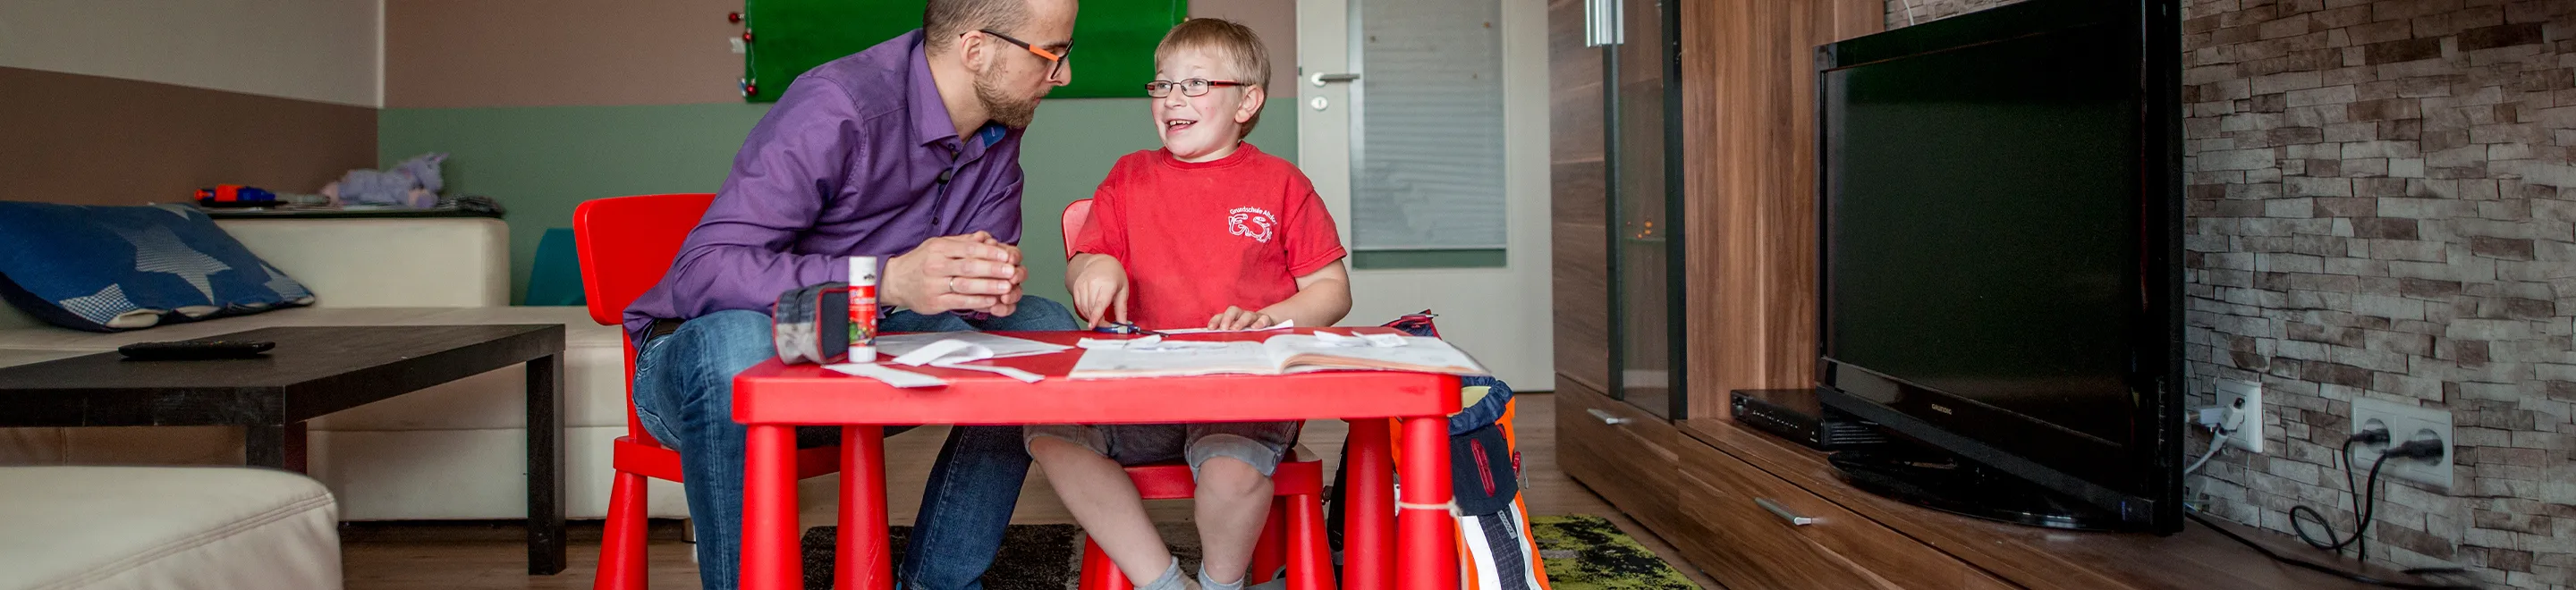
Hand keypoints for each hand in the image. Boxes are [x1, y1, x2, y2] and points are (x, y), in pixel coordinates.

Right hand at [883, 231, 1023, 313]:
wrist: (894, 281)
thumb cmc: (920, 262)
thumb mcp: (937, 245)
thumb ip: (962, 242)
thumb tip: (986, 237)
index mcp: (939, 248)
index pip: (969, 249)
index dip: (990, 253)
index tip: (1007, 255)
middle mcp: (936, 265)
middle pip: (970, 267)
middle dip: (994, 269)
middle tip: (1012, 271)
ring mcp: (935, 285)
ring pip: (966, 285)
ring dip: (989, 286)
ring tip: (1007, 287)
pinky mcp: (934, 302)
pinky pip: (959, 301)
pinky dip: (977, 301)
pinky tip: (991, 300)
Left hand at [967, 233, 1026, 316]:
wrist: (948, 280)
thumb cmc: (960, 261)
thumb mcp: (962, 250)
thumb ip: (974, 245)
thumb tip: (981, 238)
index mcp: (1001, 256)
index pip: (1014, 254)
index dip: (1013, 256)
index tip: (1009, 259)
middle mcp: (1007, 272)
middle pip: (1020, 273)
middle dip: (1017, 276)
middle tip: (1011, 280)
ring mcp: (1005, 288)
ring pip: (1016, 292)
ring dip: (1012, 295)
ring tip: (1004, 298)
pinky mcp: (1000, 304)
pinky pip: (1008, 308)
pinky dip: (1003, 310)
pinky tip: (995, 309)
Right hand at [1069, 256, 1129, 327]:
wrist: (1100, 262)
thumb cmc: (1114, 275)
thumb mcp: (1123, 290)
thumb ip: (1122, 308)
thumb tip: (1122, 324)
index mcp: (1107, 284)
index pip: (1100, 303)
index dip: (1096, 316)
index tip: (1093, 325)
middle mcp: (1093, 283)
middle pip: (1091, 308)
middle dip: (1098, 320)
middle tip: (1106, 325)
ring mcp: (1082, 284)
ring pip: (1084, 307)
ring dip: (1090, 316)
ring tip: (1099, 318)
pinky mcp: (1076, 287)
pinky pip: (1078, 304)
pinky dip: (1084, 311)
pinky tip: (1091, 312)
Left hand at [1207, 306, 1276, 330]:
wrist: (1266, 324)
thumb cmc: (1247, 331)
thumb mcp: (1235, 335)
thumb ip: (1226, 337)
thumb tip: (1214, 346)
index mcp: (1232, 318)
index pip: (1221, 316)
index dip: (1215, 321)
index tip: (1211, 328)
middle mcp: (1241, 315)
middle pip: (1233, 311)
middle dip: (1227, 318)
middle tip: (1224, 328)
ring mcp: (1253, 317)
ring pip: (1247, 315)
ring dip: (1240, 322)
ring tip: (1236, 330)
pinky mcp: (1265, 320)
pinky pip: (1263, 318)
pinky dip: (1259, 322)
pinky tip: (1256, 328)